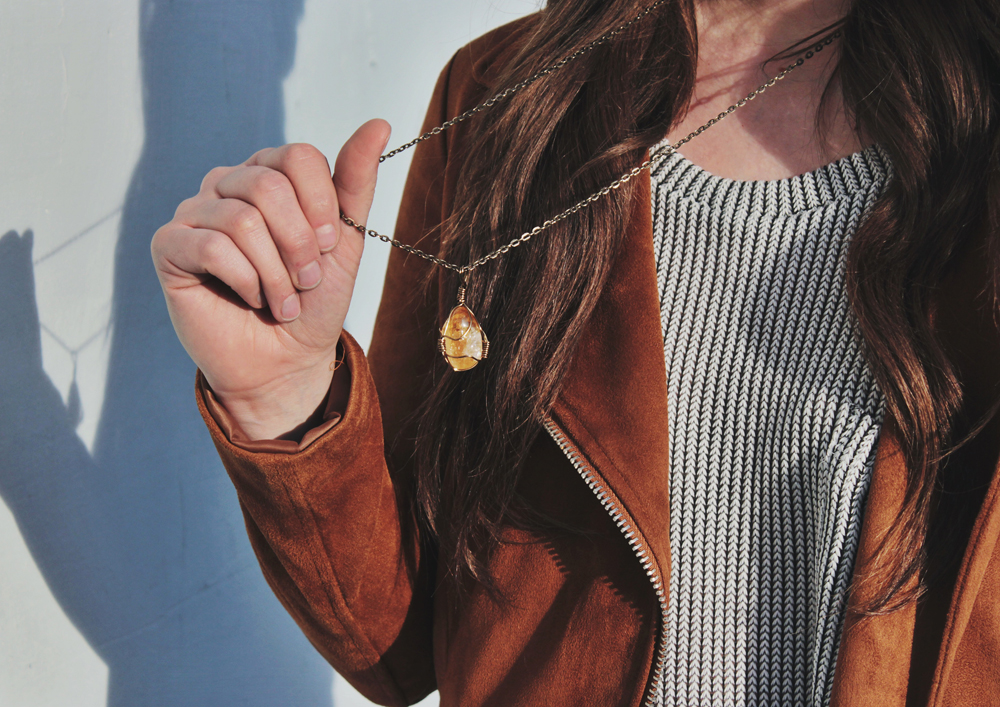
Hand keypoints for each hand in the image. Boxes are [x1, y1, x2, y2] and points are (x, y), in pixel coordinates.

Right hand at [151, 120, 390, 439]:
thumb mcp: (345, 241)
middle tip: (305, 281)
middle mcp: (227, 184)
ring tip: (281, 300)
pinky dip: (244, 282)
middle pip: (268, 185)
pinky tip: (249, 300)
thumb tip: (379, 124)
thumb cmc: (313, 300)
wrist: (286, 360)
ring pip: (242, 220)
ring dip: (274, 274)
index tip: (330, 247)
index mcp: (269, 175)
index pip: (298, 156)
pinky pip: (211, 247)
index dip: (321, 206)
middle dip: (299, 245)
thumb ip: (356, 182)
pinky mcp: (169, 245)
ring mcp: (194, 212)